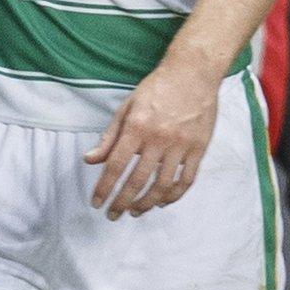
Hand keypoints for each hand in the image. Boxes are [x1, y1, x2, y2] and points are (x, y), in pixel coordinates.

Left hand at [85, 50, 219, 218]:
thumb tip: (90, 160)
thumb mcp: (126, 108)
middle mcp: (158, 138)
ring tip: (135, 211)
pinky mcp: (199, 149)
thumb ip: (109, 137)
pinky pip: (186, 180)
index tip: (96, 202)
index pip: (116, 165)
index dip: (104, 187)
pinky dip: (174, 195)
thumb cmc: (156, 89)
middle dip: (122, 201)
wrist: (192, 74)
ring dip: (147, 203)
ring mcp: (181, 145)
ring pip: (163, 185)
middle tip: (113, 214)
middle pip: (137, 180)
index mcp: (137, 127)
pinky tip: (161, 201)